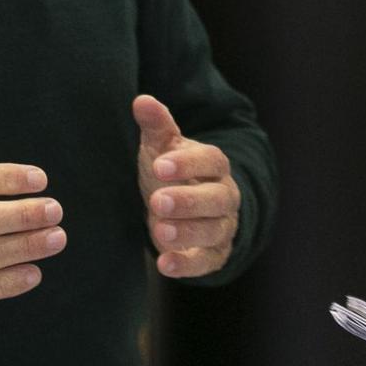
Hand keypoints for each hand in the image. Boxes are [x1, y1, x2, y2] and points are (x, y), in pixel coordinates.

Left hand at [133, 94, 238, 278]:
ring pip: (213, 232)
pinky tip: (164, 264)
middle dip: (189, 201)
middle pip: (217, 199)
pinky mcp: (213, 254)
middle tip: (158, 201)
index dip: (188, 163)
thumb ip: (156, 125)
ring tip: (160, 231)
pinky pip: (205, 262)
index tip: (159, 165)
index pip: (211, 160)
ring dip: (188, 233)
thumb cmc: (170, 170)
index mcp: (213, 165)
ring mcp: (221, 227)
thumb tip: (142, 100)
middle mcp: (224, 196)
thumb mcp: (161, 146)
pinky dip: (186, 265)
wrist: (182, 206)